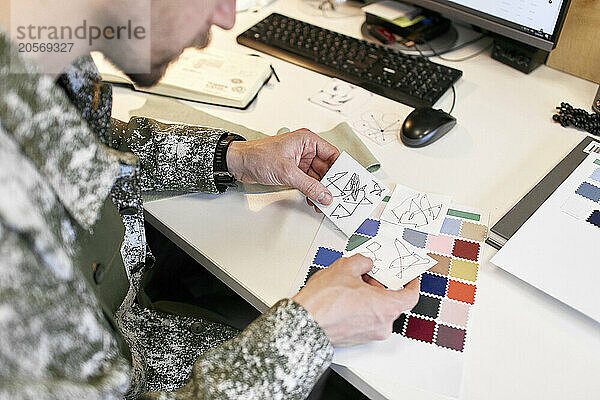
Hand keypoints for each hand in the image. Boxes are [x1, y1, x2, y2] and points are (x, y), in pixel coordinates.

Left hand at [226, 129, 339, 205]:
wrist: (239, 163)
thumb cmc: (257, 155)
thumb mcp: (287, 171)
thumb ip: (309, 185)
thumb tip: (324, 195)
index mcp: (307, 141)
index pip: (332, 154)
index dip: (341, 168)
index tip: (347, 182)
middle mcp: (305, 150)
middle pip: (327, 168)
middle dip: (331, 183)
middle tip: (336, 196)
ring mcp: (300, 161)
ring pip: (318, 177)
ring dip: (321, 190)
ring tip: (324, 203)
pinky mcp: (293, 171)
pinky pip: (309, 182)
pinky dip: (312, 192)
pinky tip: (313, 201)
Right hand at [292, 254, 420, 346]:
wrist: (304, 323)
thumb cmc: (324, 303)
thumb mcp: (346, 267)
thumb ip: (362, 261)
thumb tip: (365, 263)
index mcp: (387, 308)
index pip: (411, 296)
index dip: (412, 284)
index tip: (410, 278)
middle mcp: (382, 325)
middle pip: (391, 302)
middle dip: (380, 286)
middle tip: (367, 275)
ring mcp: (369, 334)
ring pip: (377, 311)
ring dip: (369, 297)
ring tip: (349, 285)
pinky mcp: (356, 339)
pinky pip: (366, 320)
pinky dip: (360, 308)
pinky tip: (344, 298)